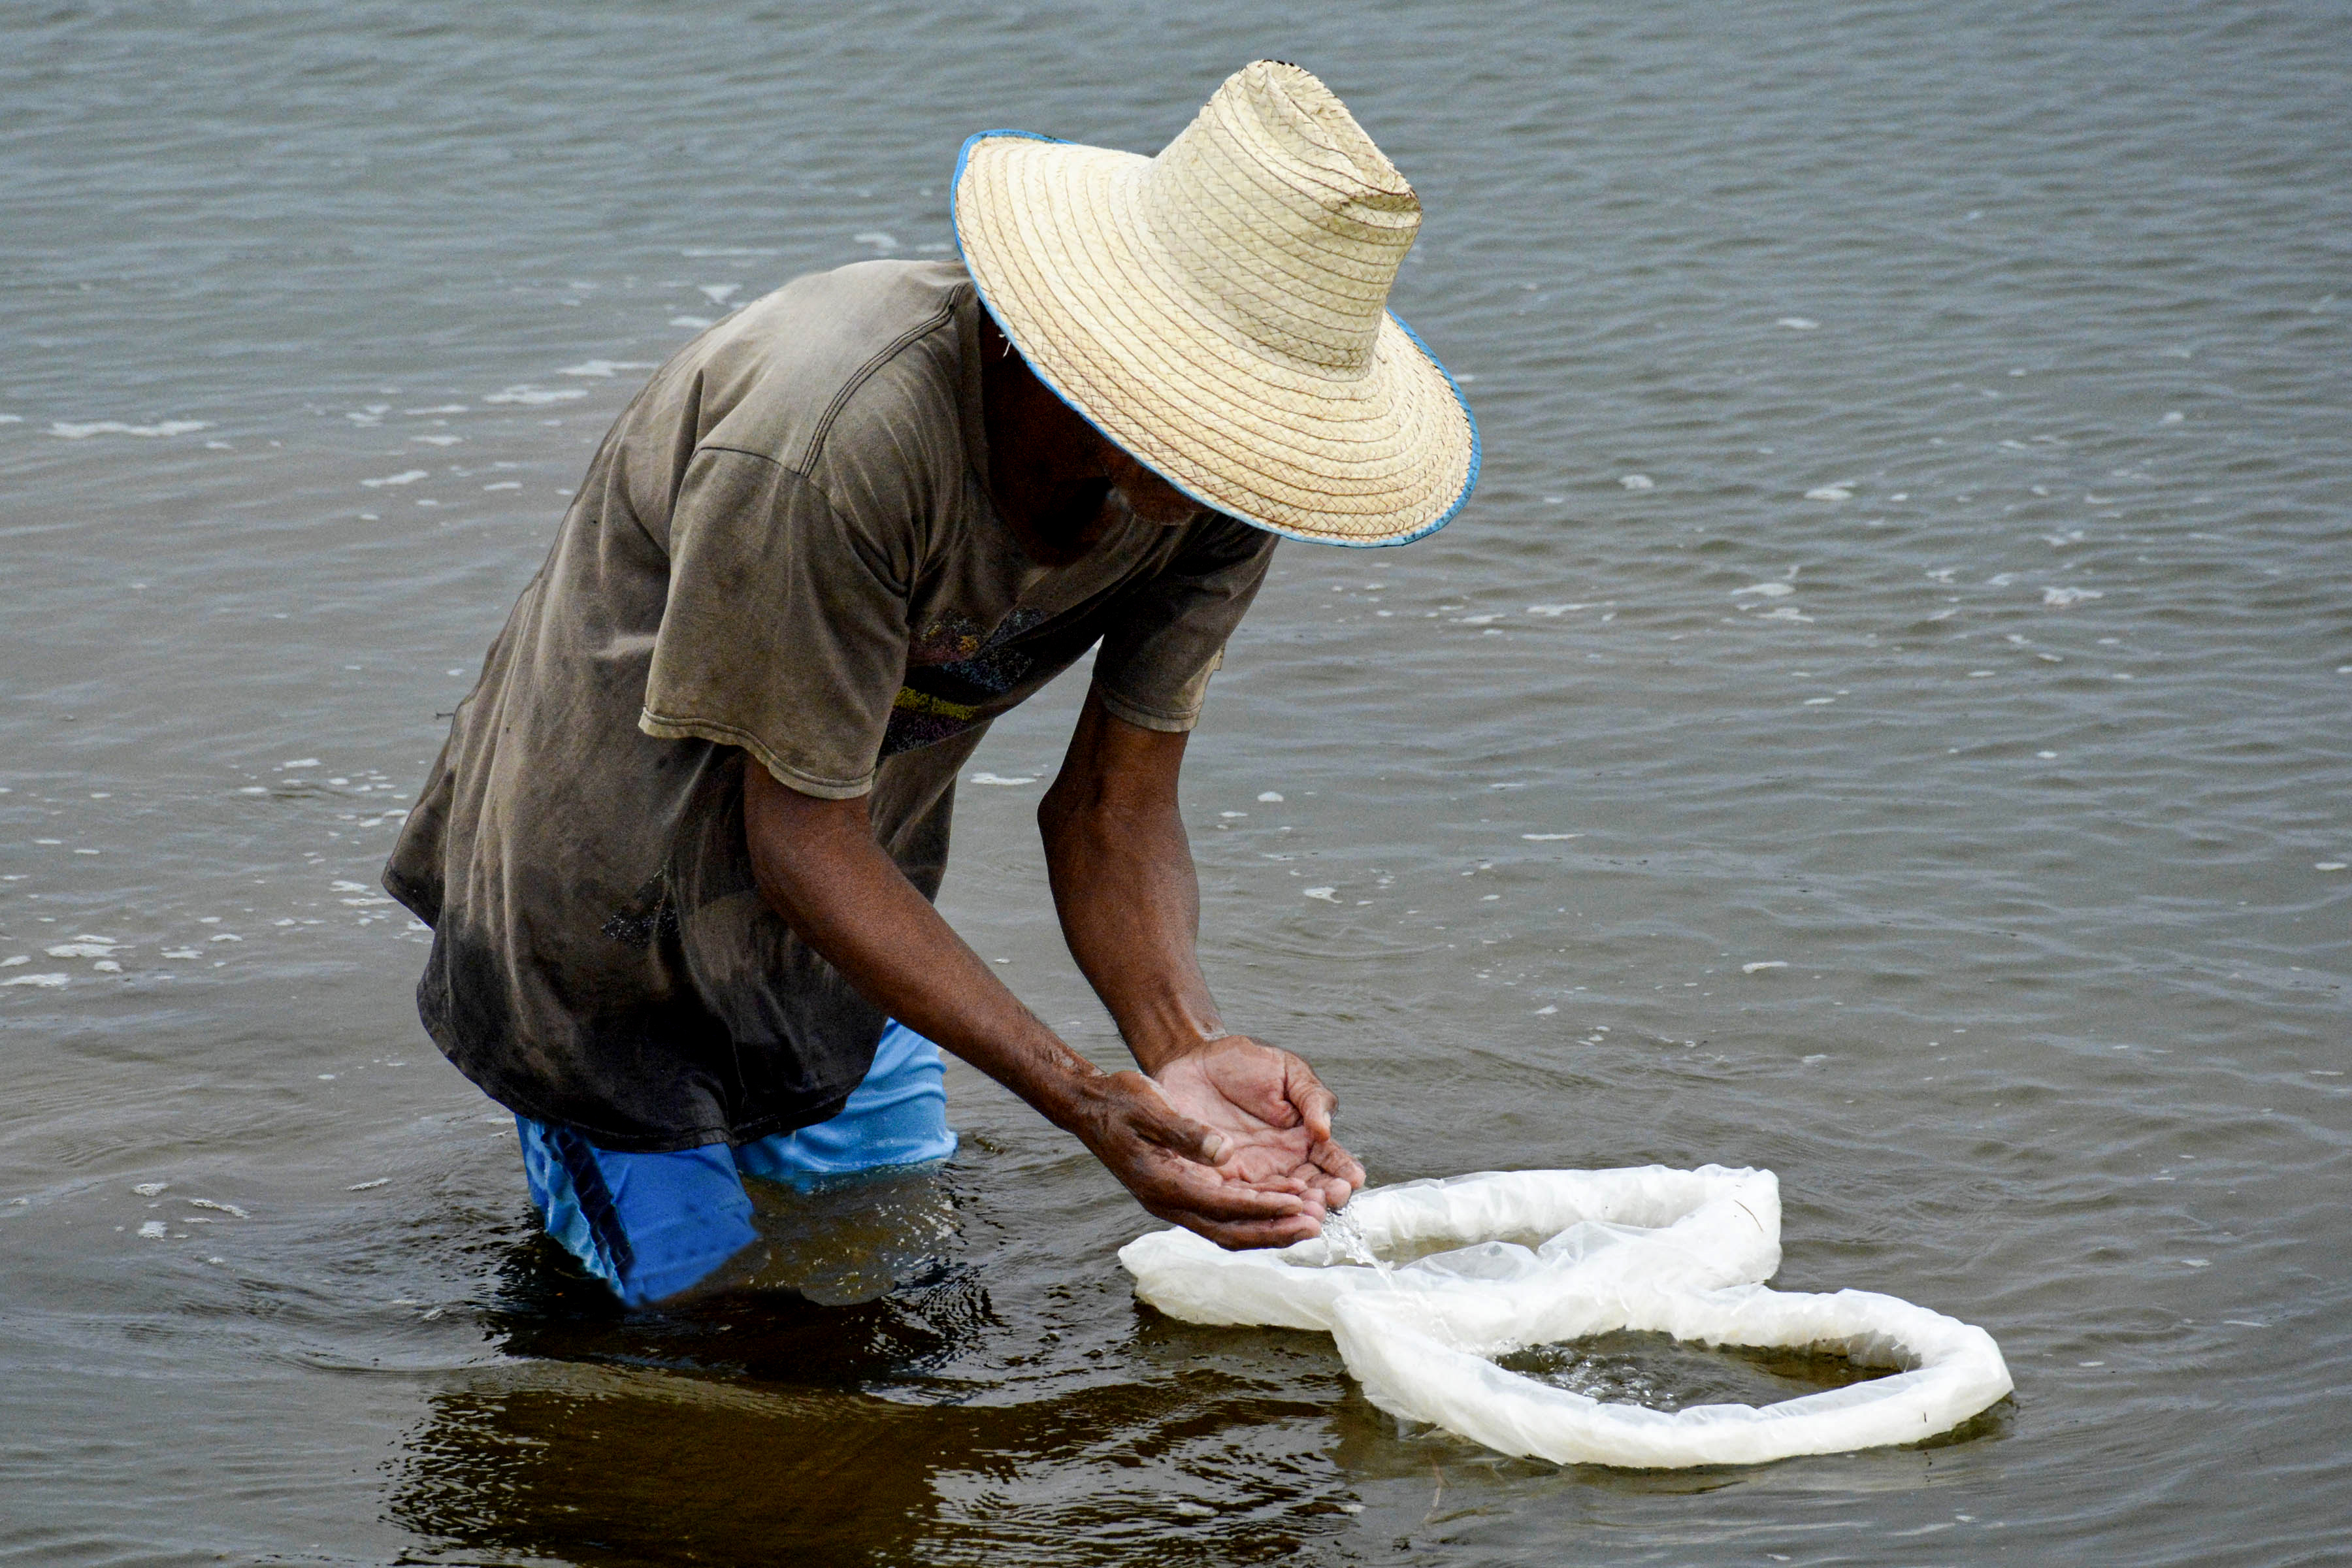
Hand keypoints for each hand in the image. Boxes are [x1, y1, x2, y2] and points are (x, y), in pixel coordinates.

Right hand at [1065, 1036, 1363, 1250]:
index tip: (1298, 1204)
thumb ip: (1186, 1131)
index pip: (1220, 1204)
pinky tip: (1284, 1205)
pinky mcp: (1182, 1192)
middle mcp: (1169, 1201)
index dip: (1261, 1207)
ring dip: (1269, 1227)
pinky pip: (1223, 1214)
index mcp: (1161, 1182)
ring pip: (1228, 1228)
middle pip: (1228, 1230)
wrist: (1092, 1105)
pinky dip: (1255, 1214)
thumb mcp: (1149, 1106)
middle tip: (1315, 1228)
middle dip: (1273, 1231)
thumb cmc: (1120, 1101)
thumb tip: (1224, 1152)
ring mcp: (1175, 1201)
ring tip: (1310, 1222)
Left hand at [1154, 1035, 1364, 1217]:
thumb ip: (1311, 1096)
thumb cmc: (1243, 1063)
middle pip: (1310, 1190)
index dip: (1342, 1171)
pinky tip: (1271, 1210)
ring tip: (1306, 1211)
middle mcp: (1283, 1163)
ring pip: (1279, 1202)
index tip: (1351, 1179)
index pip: (1331, 1161)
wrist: (1193, 1062)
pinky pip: (1242, 1200)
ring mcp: (1254, 1175)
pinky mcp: (1222, 1181)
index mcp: (1305, 1138)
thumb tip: (1326, 1129)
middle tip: (1328, 1200)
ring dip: (1294, 1210)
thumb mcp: (1286, 1071)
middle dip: (1322, 1198)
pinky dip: (1257, 1209)